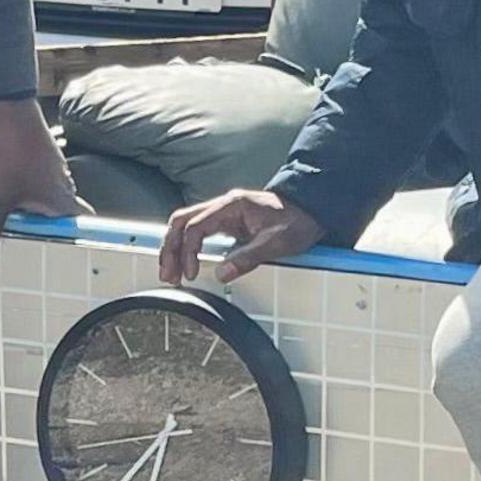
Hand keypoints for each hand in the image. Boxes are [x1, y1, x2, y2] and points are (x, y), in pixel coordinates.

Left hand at [0, 100, 76, 263]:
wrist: (1, 105)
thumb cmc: (10, 149)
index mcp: (62, 201)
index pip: (76, 230)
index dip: (62, 242)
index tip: (45, 252)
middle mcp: (61, 184)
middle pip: (45, 216)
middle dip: (18, 220)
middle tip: (0, 223)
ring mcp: (48, 167)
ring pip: (27, 195)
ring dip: (4, 199)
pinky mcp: (33, 154)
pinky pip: (20, 178)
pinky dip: (1, 182)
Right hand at [155, 188, 321, 285]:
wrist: (312, 210)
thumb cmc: (298, 222)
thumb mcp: (277, 243)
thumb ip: (248, 258)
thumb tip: (221, 273)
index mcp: (232, 206)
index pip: (196, 226)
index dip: (188, 251)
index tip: (191, 273)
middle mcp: (223, 206)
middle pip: (181, 221)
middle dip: (170, 248)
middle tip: (168, 275)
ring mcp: (224, 213)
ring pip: (185, 225)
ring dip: (174, 247)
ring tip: (170, 273)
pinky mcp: (227, 222)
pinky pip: (197, 231)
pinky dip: (186, 246)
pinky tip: (185, 263)